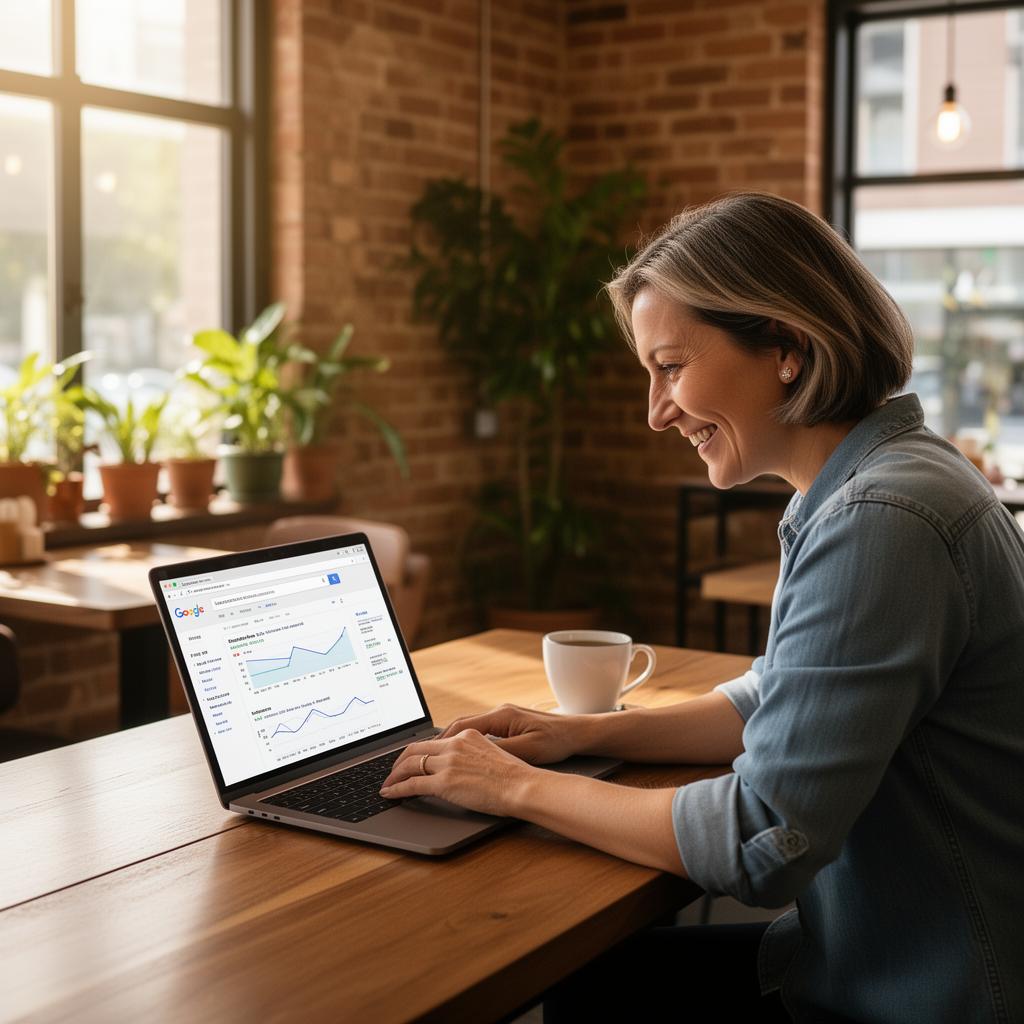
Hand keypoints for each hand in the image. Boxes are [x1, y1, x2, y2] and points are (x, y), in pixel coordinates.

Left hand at [379, 728, 536, 817]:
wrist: (522, 785)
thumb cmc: (515, 776)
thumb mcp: (493, 755)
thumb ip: (474, 755)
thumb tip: (462, 767)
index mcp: (467, 735)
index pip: (434, 741)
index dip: (418, 750)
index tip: (411, 758)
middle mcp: (454, 744)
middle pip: (416, 749)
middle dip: (400, 761)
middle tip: (393, 771)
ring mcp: (448, 763)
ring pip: (410, 765)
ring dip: (395, 775)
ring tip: (388, 784)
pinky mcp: (444, 782)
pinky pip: (412, 785)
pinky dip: (397, 789)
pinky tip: (390, 793)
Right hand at [435, 703, 582, 765]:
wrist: (578, 732)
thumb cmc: (557, 741)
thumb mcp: (529, 750)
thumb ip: (502, 751)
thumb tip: (476, 757)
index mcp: (501, 715)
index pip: (462, 725)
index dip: (441, 741)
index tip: (425, 754)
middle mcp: (498, 712)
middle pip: (459, 724)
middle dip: (438, 741)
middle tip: (418, 756)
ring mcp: (502, 717)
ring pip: (466, 727)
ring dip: (449, 741)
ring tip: (432, 757)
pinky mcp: (508, 724)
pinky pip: (477, 730)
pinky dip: (463, 741)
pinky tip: (458, 754)